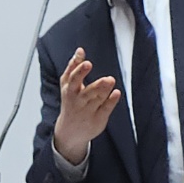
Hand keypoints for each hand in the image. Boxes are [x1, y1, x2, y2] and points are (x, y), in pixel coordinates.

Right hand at [52, 47, 121, 163]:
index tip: (87, 62)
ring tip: (111, 80)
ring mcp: (88, 111)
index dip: (80, 71)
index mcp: (70, 91)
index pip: (73, 79)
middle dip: (95, 85)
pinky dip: (111, 101)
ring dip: (104, 90)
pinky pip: (105, 109)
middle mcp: (78, 101)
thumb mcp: (67, 85)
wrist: (69, 132)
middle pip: (86, 92)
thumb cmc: (70, 103)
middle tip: (106, 78)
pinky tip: (116, 93)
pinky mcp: (98, 118)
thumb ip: (73, 67)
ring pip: (97, 100)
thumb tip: (80, 50)